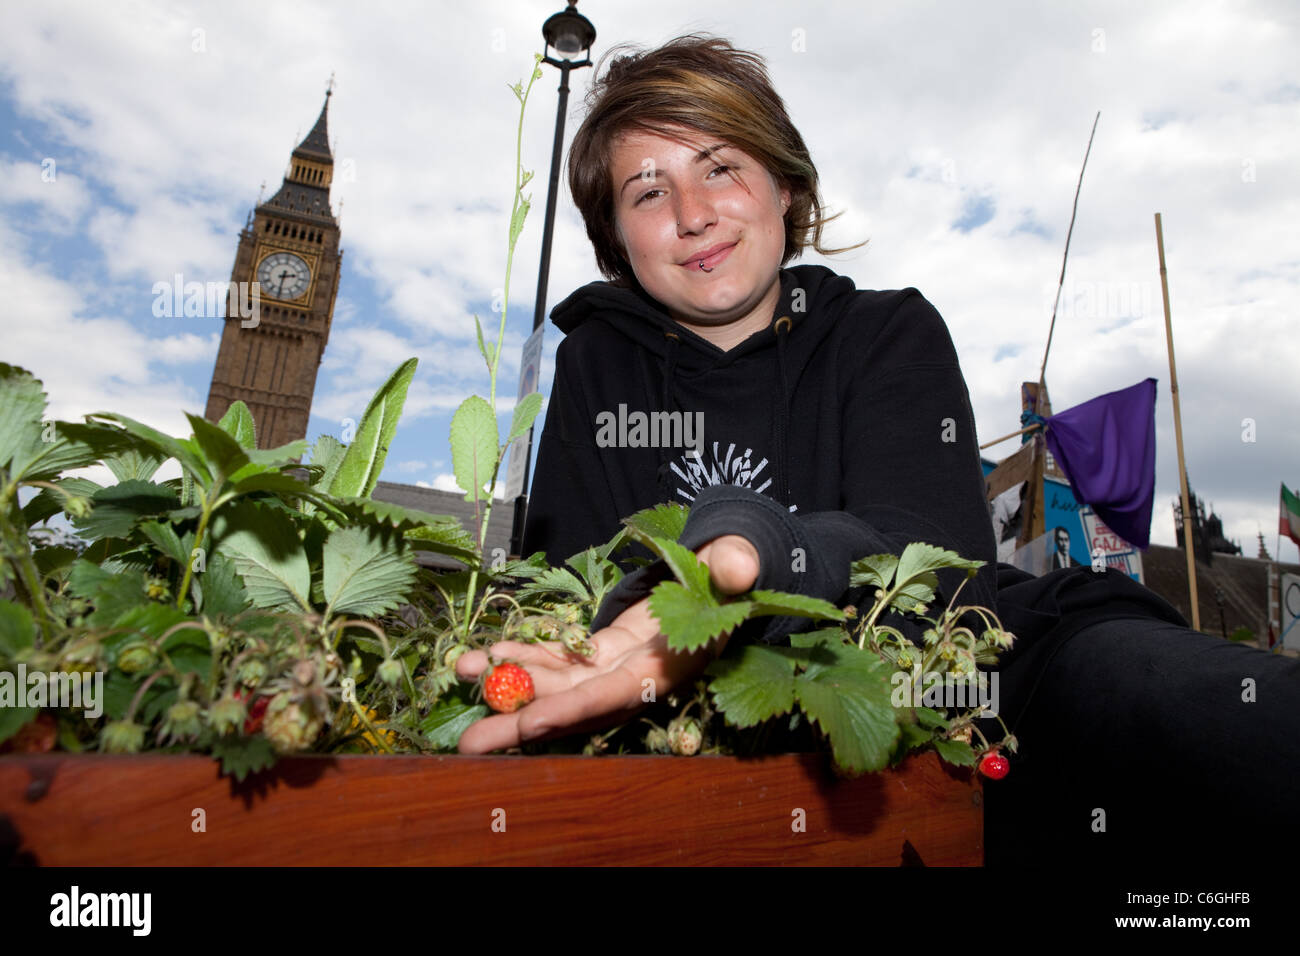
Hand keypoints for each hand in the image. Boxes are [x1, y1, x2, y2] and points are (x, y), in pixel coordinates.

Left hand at [454, 534, 759, 753]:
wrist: (720, 583)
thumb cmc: (729, 575)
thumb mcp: (737, 565)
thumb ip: (735, 567)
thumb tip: (738, 565)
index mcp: (672, 667)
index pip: (617, 696)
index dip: (575, 710)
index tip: (531, 722)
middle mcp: (639, 679)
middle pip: (575, 707)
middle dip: (522, 722)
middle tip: (470, 744)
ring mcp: (617, 669)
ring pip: (558, 686)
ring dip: (509, 684)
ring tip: (461, 676)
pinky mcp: (603, 654)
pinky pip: (559, 660)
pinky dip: (524, 656)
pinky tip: (487, 654)